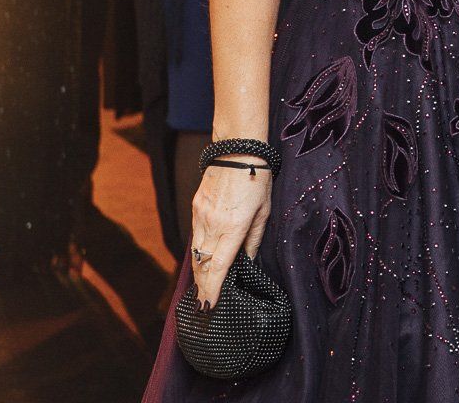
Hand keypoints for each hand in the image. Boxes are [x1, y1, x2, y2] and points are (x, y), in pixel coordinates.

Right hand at [188, 158, 271, 308]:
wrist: (237, 151)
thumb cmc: (258, 180)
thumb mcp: (264, 212)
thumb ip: (253, 240)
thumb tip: (246, 262)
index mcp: (234, 227)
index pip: (219, 267)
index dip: (212, 290)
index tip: (208, 307)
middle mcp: (213, 224)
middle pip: (202, 264)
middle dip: (202, 287)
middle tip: (203, 306)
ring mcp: (201, 216)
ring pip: (195, 252)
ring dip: (198, 272)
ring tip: (202, 289)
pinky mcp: (195, 208)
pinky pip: (194, 236)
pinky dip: (197, 252)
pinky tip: (202, 260)